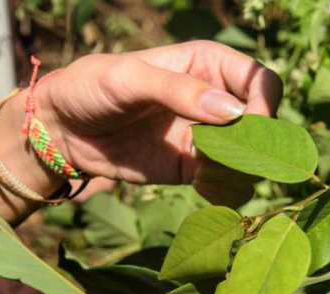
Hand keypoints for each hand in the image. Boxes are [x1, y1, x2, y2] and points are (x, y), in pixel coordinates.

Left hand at [36, 41, 282, 205]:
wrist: (64, 130)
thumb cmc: (92, 87)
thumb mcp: (128, 79)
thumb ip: (179, 91)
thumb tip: (232, 111)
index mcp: (209, 65)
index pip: (261, 82)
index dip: (264, 105)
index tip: (245, 127)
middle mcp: (217, 101)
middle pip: (265, 127)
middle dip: (253, 148)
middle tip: (217, 159)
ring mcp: (209, 138)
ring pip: (253, 161)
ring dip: (239, 174)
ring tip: (204, 175)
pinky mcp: (196, 170)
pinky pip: (230, 186)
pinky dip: (226, 192)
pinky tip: (200, 187)